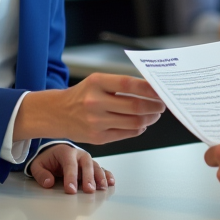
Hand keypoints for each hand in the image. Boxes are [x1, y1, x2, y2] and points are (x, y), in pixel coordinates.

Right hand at [13, 74, 164, 144]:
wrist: (57, 113)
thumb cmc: (82, 95)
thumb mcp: (97, 82)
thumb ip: (121, 85)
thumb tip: (150, 89)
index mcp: (96, 83)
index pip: (129, 84)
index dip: (149, 88)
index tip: (161, 90)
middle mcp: (95, 102)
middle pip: (135, 106)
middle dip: (154, 106)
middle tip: (162, 105)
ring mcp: (96, 122)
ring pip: (134, 122)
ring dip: (149, 118)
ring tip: (154, 114)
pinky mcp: (98, 138)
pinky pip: (127, 134)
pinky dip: (138, 129)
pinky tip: (141, 124)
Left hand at [30, 144, 113, 193]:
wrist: (55, 153)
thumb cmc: (48, 160)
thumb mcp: (38, 165)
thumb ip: (41, 174)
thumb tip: (48, 182)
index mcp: (65, 152)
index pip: (69, 164)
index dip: (70, 177)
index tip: (70, 190)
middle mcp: (79, 154)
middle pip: (86, 164)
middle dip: (88, 178)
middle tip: (88, 190)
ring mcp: (87, 160)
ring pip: (96, 166)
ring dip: (100, 177)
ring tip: (102, 188)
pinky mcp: (92, 166)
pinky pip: (102, 169)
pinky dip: (107, 175)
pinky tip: (110, 182)